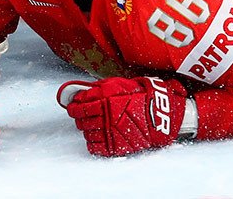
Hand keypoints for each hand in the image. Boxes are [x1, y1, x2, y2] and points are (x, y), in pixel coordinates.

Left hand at [57, 76, 186, 156]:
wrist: (161, 115)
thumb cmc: (141, 97)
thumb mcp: (119, 85)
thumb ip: (98, 88)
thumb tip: (79, 92)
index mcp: (105, 101)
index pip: (79, 106)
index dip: (73, 107)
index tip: (72, 107)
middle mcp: (105, 117)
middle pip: (81, 120)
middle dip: (80, 117)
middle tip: (84, 115)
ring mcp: (110, 133)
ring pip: (87, 134)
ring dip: (87, 129)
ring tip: (95, 124)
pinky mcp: (115, 146)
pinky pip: (94, 147)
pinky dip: (93, 142)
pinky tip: (99, 136)